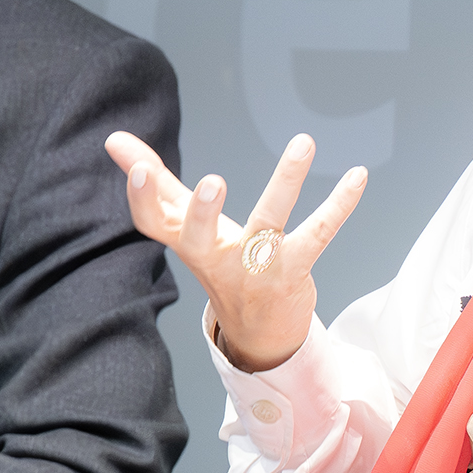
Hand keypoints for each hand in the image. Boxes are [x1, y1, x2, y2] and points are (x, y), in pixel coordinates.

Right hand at [110, 131, 367, 376]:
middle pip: (201, 238)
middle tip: (211, 183)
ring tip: (302, 143)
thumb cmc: (219, 264)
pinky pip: (318, 234)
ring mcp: (256, 267)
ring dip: (286, 182)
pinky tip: (358, 175)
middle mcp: (217, 258)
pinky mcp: (293, 271)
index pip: (154, 223)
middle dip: (202, 213)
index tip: (140, 169)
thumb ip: (156, 183)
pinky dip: (339, 205)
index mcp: (186, 243)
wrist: (257, 332)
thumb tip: (114, 139)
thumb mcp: (185, 226)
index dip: (143, 199)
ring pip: (269, 224)